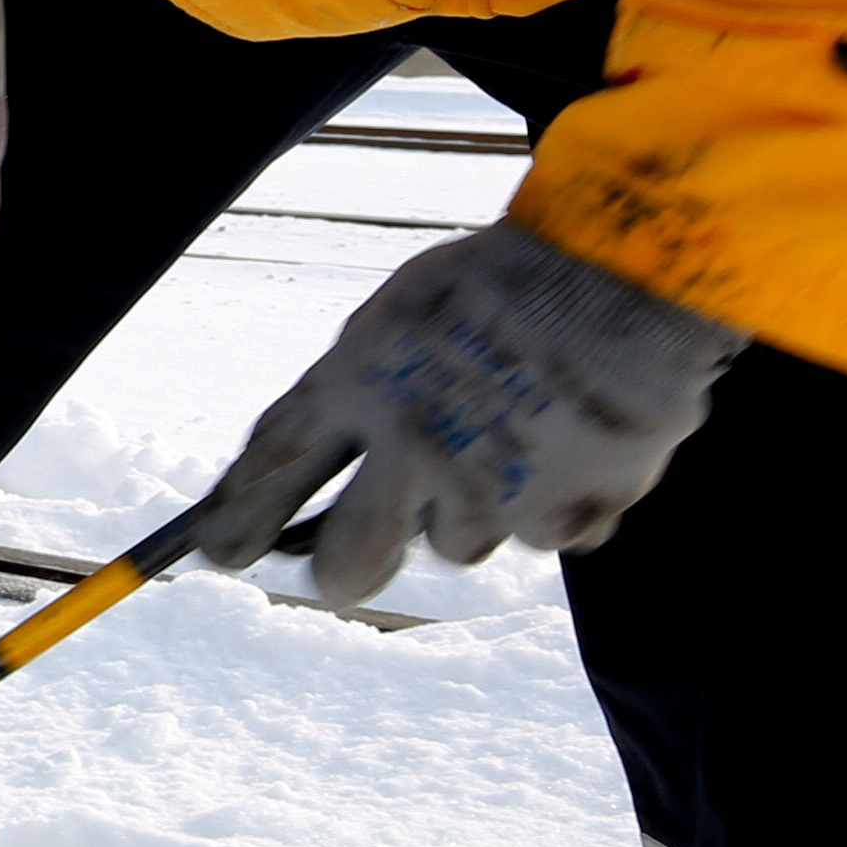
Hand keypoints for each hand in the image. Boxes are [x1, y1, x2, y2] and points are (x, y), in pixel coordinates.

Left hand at [188, 222, 743, 611]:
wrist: (627, 272)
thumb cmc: (503, 283)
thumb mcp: (398, 315)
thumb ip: (355, 388)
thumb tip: (318, 458)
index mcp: (357, 381)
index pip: (268, 469)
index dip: (235, 520)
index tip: (219, 552)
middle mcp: (412, 448)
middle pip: (347, 568)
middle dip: (338, 574)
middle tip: (344, 564)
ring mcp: (489, 490)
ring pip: (454, 546)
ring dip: (470, 511)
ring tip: (508, 437)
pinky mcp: (562, 516)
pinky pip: (537, 536)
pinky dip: (548, 503)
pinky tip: (566, 443)